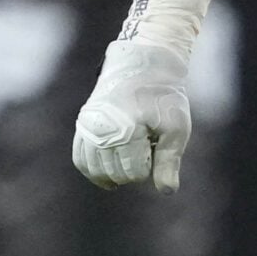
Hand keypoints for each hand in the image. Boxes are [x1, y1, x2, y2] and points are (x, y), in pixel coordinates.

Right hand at [72, 39, 192, 192]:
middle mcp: (102, 129)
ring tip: (128, 164)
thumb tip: (167, 191)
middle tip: (145, 151)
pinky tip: (106, 176)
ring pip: (94, 168)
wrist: (143, 64)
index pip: (134, 173)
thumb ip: (170, 161)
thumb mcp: (176, 128)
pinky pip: (80, 157)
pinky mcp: (82, 122)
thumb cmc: (164, 97)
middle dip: (132, 170)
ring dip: (112, 173)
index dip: (149, 169)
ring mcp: (88, 125)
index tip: (156, 150)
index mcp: (127, 130)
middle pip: (114, 172)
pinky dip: (91, 169)